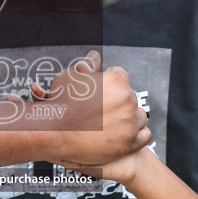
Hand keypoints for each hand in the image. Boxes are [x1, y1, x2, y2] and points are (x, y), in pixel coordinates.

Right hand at [41, 51, 150, 165]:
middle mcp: (128, 99)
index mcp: (117, 80)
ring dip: (128, 120)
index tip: (99, 97)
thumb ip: (87, 66)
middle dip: (117, 103)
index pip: (121, 78)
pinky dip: (135, 136)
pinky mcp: (131, 142)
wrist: (53, 133)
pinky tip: (121, 136)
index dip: (108, 87)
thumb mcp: (70, 77)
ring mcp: (131, 122)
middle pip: (130, 98)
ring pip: (138, 116)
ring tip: (108, 125)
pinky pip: (144, 135)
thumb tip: (94, 56)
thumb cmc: (59, 104)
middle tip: (99, 113)